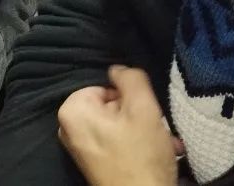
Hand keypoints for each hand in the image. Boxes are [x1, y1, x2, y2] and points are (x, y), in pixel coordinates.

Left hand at [57, 66, 181, 185]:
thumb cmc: (141, 158)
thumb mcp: (143, 109)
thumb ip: (131, 79)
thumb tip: (119, 69)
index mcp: (72, 111)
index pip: (105, 87)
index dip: (128, 98)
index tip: (144, 112)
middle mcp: (70, 129)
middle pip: (112, 107)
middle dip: (139, 116)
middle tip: (157, 128)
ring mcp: (81, 149)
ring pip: (119, 126)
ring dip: (145, 131)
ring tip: (163, 143)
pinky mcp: (95, 164)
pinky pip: (118, 143)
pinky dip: (138, 146)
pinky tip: (158, 154)